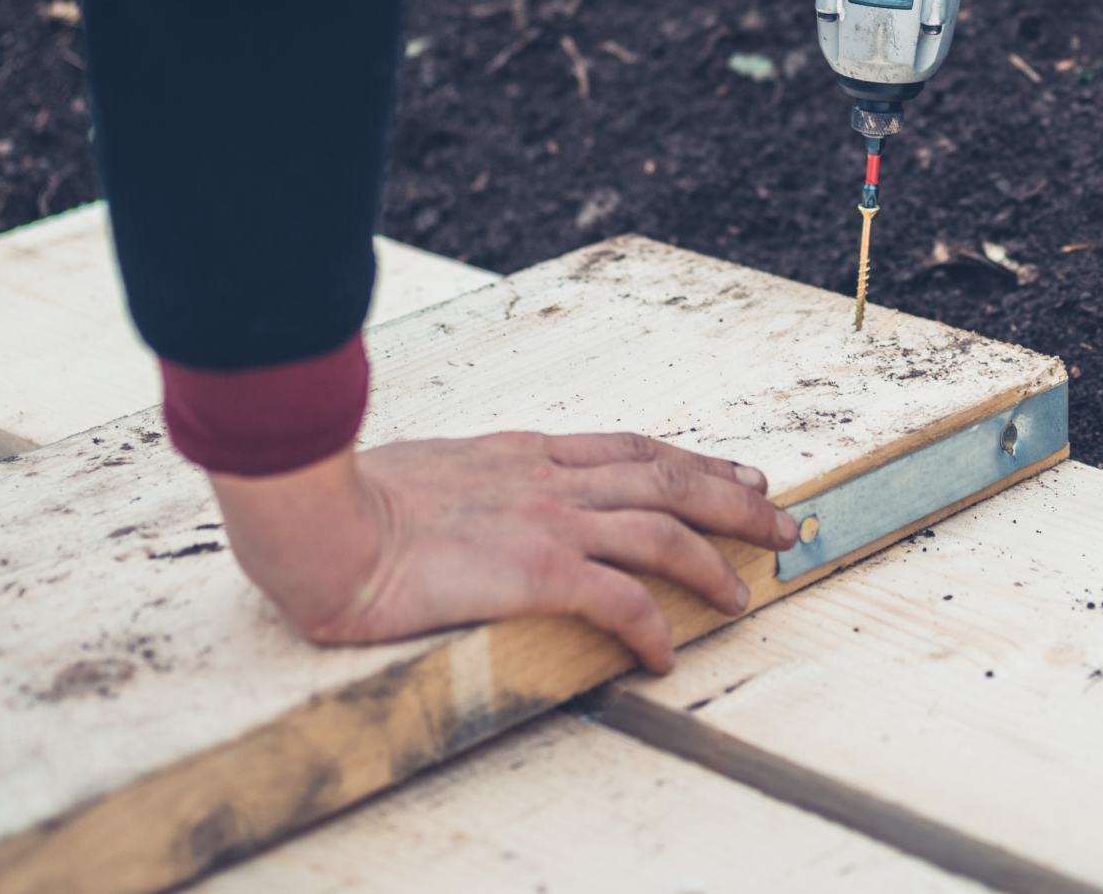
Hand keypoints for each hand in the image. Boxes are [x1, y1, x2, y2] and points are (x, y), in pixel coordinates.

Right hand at [208, 431, 794, 670]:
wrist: (319, 521)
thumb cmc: (348, 502)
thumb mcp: (427, 470)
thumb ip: (470, 481)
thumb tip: (472, 500)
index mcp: (524, 452)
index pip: (632, 449)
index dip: (692, 461)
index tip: (737, 471)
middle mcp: (549, 478)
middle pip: (668, 477)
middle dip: (734, 498)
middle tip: (783, 520)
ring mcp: (548, 520)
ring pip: (664, 528)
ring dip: (716, 559)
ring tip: (748, 591)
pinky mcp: (537, 570)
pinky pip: (621, 599)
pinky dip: (655, 625)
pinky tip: (668, 654)